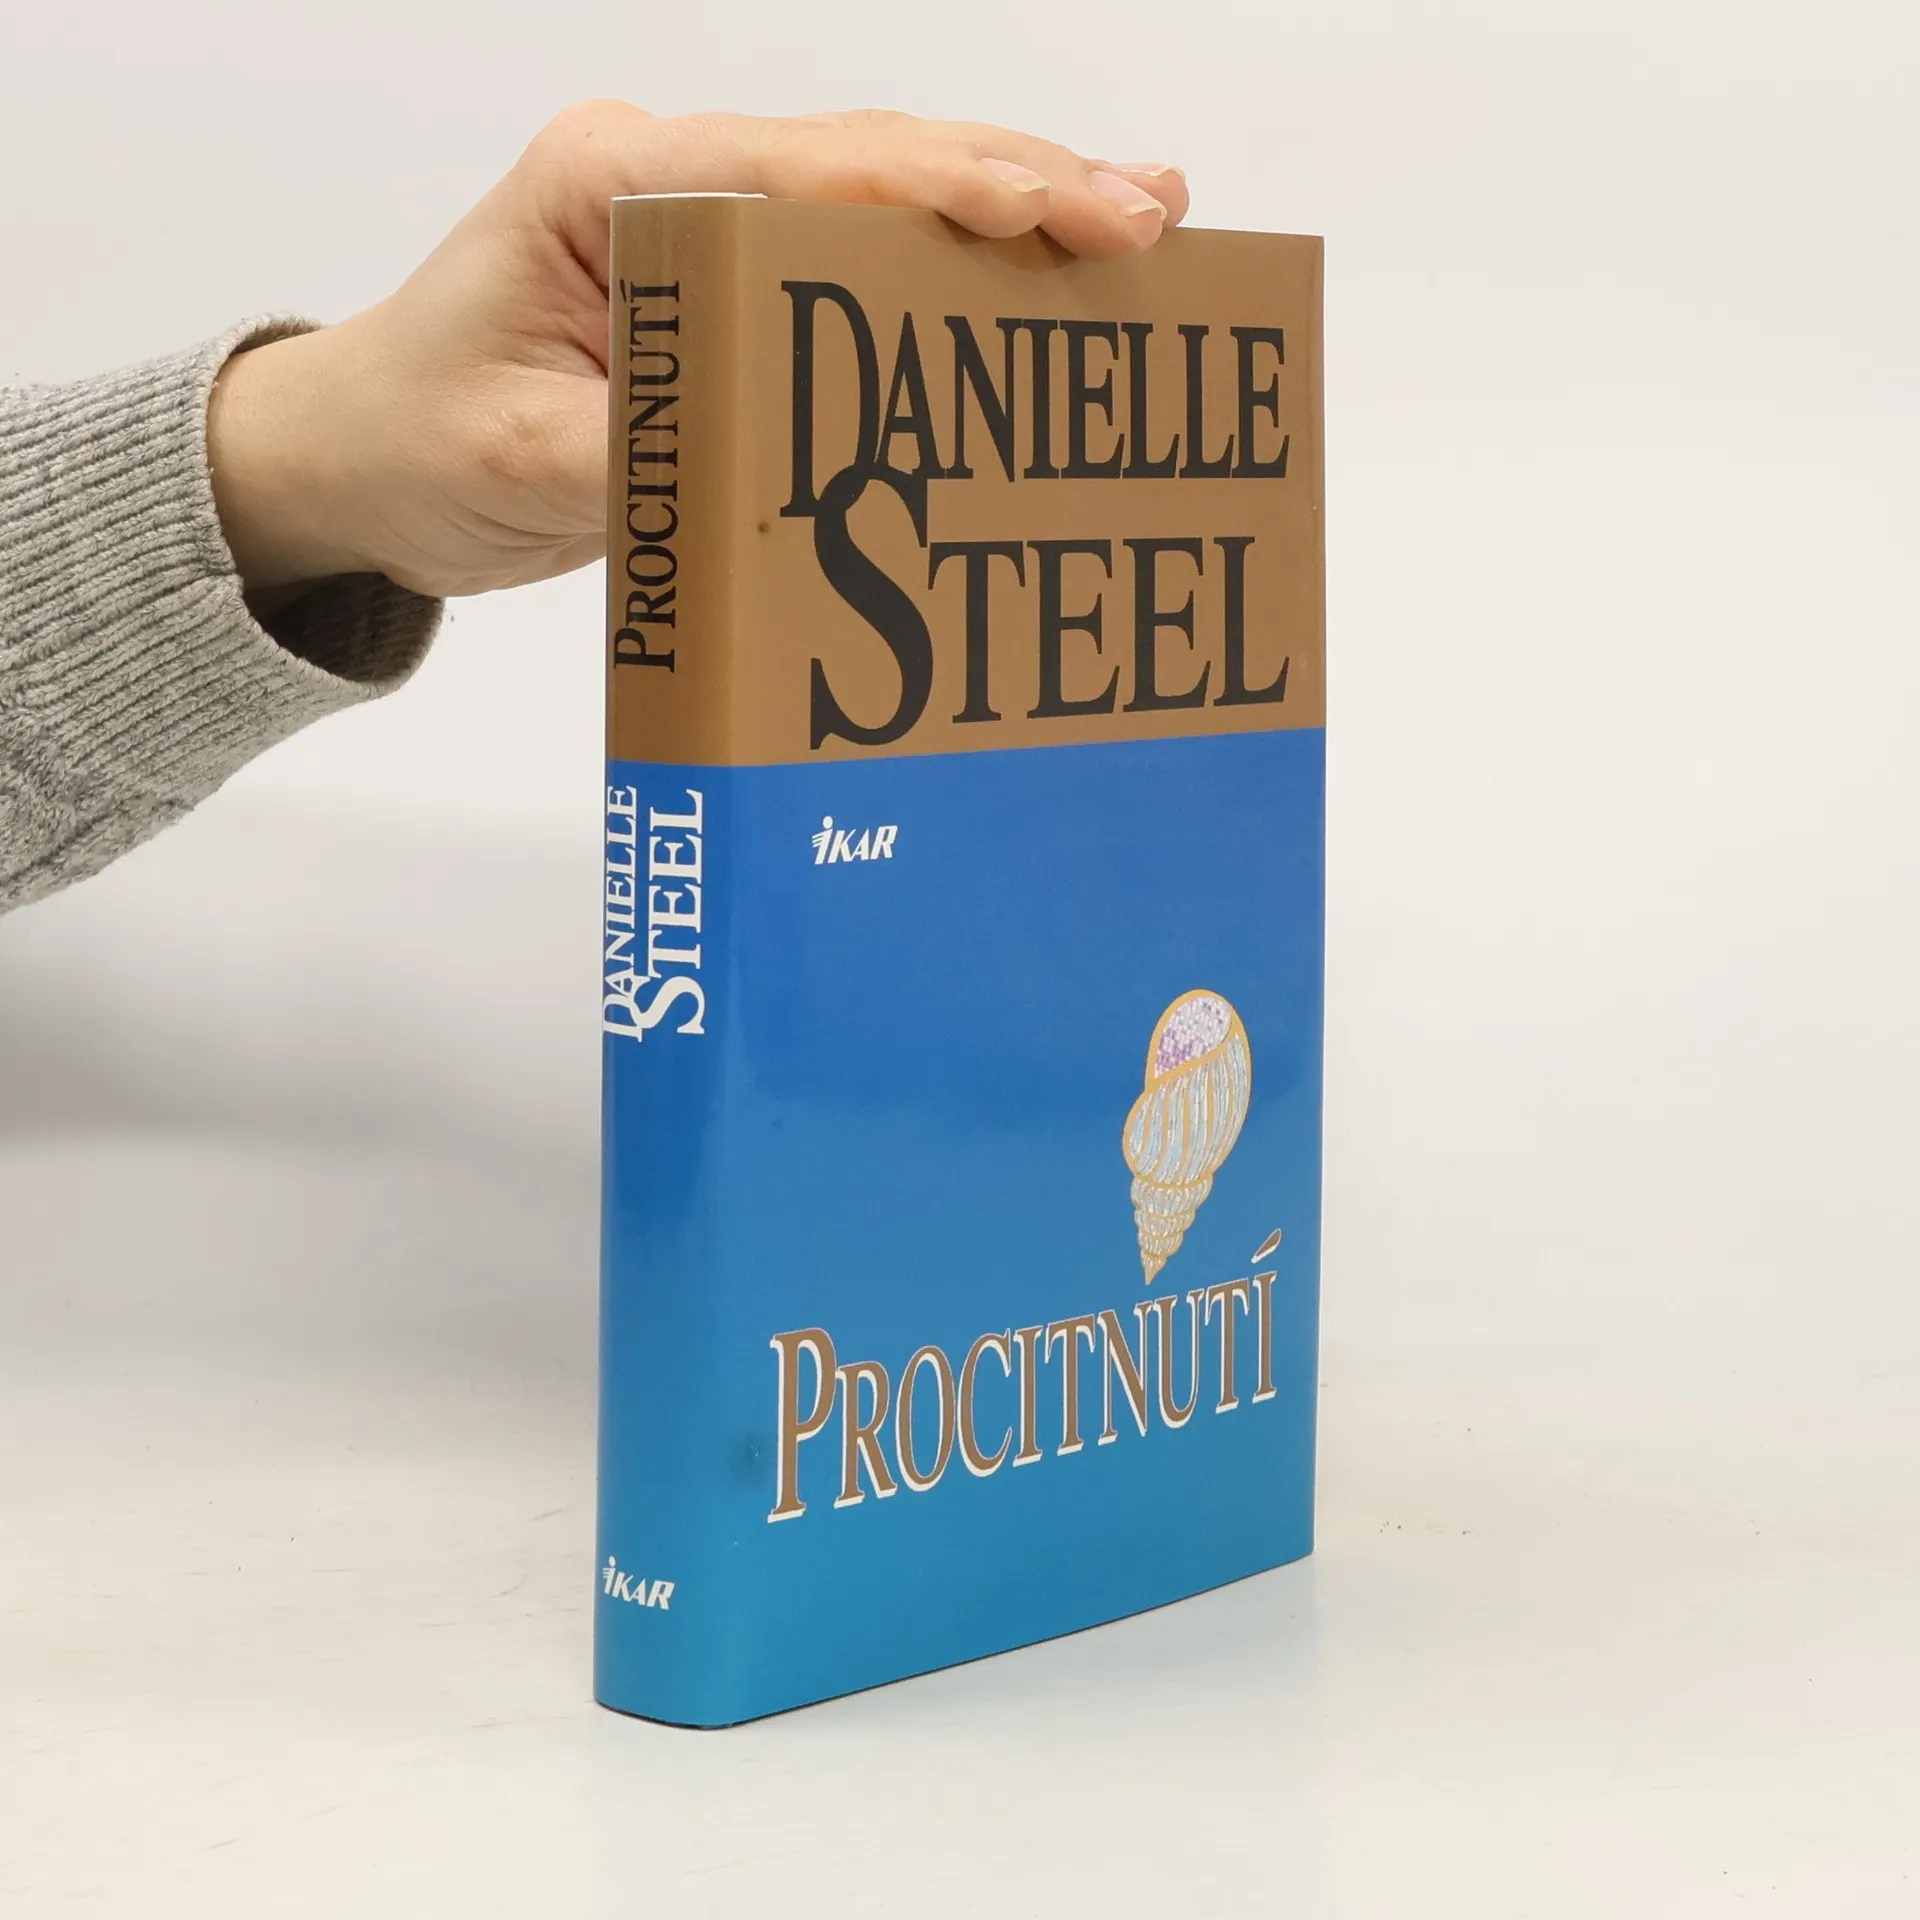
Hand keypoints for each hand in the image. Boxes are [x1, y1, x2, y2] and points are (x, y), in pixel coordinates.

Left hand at [207, 102, 1188, 602]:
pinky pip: (853, 268)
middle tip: (1151, 209)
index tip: (1066, 212)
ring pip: (880, 200)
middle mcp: (670, 175)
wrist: (364, 456)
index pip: (811, 168)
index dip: (951, 189)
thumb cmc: (418, 435)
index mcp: (614, 180)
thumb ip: (651, 456)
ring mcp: (700, 224)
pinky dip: (950, 276)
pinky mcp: (722, 287)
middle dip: (1019, 182)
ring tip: (1135, 224)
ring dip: (1007, 213)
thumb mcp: (520, 460)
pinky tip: (1031, 287)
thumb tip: (785, 475)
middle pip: (872, 160)